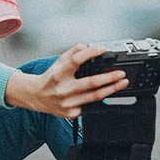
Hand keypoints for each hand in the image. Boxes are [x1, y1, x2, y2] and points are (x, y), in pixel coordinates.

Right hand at [4, 43, 128, 117]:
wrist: (37, 96)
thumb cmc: (50, 78)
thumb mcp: (58, 62)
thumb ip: (72, 53)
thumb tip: (87, 46)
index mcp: (59, 73)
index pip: (76, 60)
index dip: (91, 53)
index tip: (102, 49)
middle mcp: (62, 88)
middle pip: (90, 83)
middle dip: (109, 78)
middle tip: (121, 73)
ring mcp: (67, 102)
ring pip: (94, 96)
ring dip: (111, 89)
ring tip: (122, 83)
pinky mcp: (71, 113)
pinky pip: (89, 106)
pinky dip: (99, 99)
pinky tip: (106, 93)